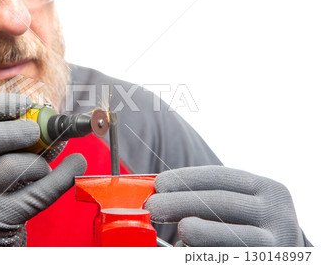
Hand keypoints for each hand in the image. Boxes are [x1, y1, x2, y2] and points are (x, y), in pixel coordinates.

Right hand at [0, 93, 86, 245]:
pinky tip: (75, 165)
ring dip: (38, 163)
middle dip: (11, 130)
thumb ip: (9, 143)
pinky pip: (40, 193)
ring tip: (40, 169)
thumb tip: (54, 125)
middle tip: (34, 131)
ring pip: (12, 167)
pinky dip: (65, 175)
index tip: (24, 103)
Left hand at [145, 165, 305, 246]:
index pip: (223, 177)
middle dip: (181, 203)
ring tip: (180, 229)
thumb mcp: (241, 206)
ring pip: (233, 236)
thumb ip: (209, 198)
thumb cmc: (249, 228)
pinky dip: (206, 253)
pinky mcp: (267, 263)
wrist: (281, 257)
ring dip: (200, 231)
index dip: (187, 178)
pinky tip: (188, 250)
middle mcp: (278, 214)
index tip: (159, 184)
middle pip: (222, 203)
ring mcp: (278, 244)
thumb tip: (160, 192)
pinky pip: (229, 256)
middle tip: (153, 207)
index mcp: (268, 190)